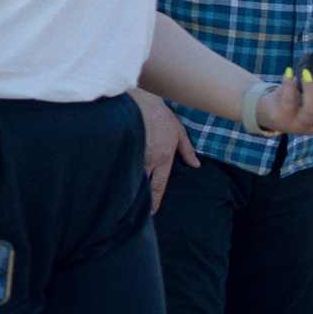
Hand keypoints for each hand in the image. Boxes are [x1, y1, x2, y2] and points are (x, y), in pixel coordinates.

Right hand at [128, 88, 198, 212]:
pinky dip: (120, 174)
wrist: (141, 100)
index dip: (155, 201)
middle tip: (138, 211)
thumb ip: (187, 150)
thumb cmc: (160, 115)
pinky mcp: (124, 147)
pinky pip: (122, 165)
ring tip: (124, 200)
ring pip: (131, 177)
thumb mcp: (178, 131)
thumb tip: (196, 165)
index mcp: (164, 158)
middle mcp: (148, 159)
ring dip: (129, 188)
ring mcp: (135, 154)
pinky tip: (116, 181)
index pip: (159, 186)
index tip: (152, 212)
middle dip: (141, 200)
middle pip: (143, 186)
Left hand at [257, 65, 312, 135]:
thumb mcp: (310, 88)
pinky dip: (289, 84)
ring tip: (305, 74)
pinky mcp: (281, 118)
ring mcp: (298, 125)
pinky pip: (288, 102)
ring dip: (310, 90)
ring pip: (310, 112)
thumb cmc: (293, 97)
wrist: (264, 107)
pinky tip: (288, 71)